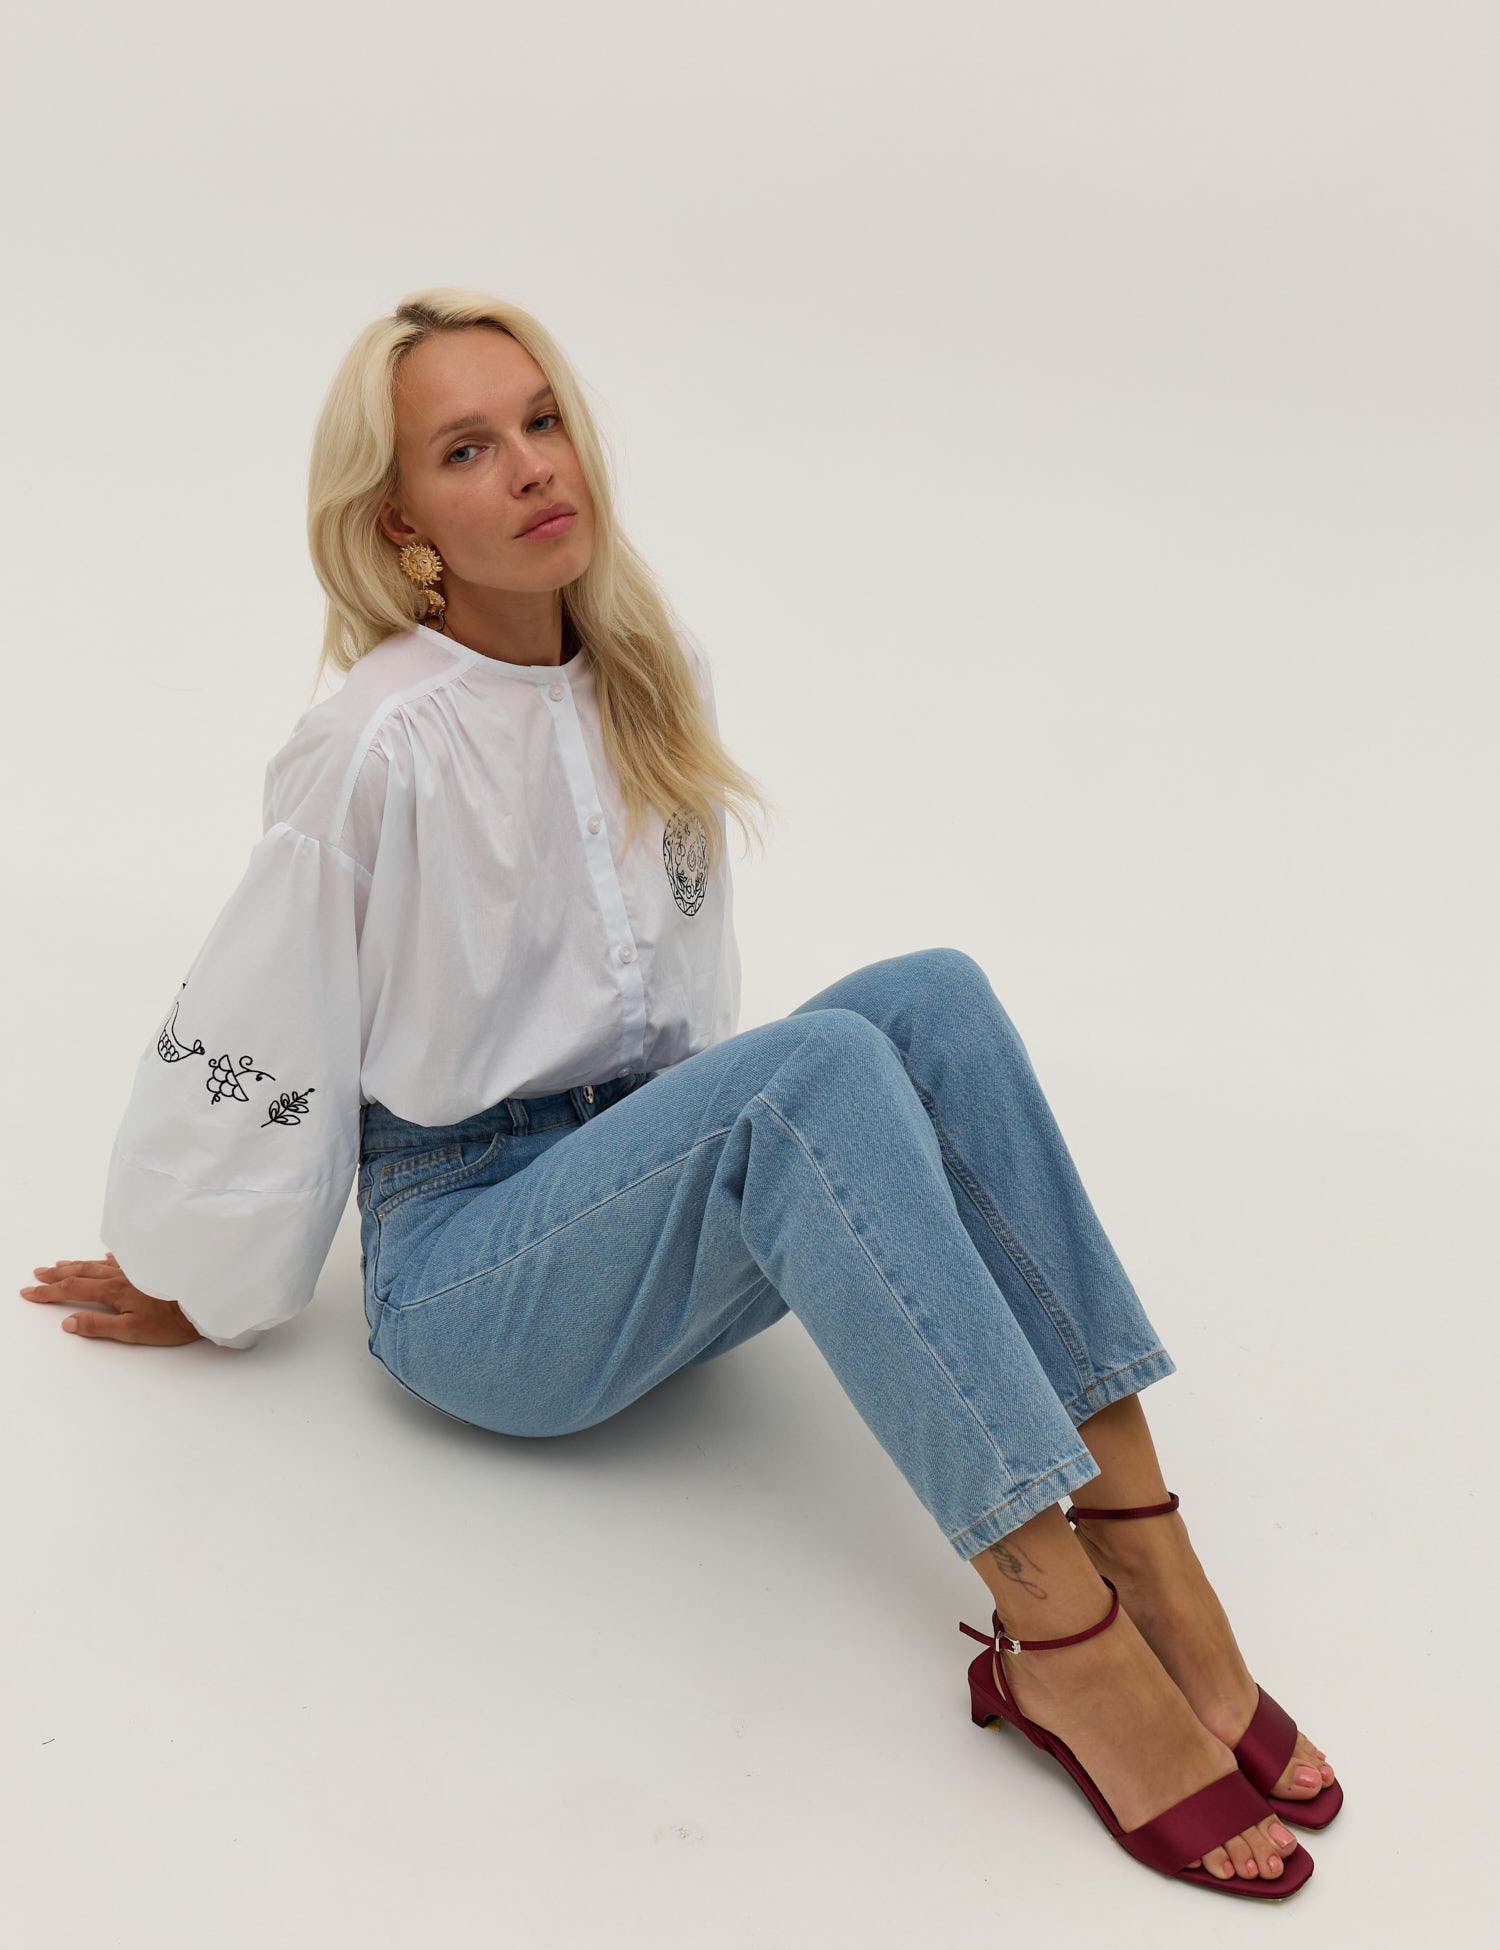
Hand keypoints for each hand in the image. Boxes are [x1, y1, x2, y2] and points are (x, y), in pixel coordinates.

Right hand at [20, 1251, 202, 1345]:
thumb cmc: (173, 1321)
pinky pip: (125, 1259)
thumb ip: (100, 1327)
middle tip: (38, 1274)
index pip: (73, 1289)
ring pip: (100, 1263)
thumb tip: (68, 1322)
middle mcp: (123, 1275)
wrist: (207, 1300)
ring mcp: (138, 1269)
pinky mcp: (153, 1266)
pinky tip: (109, 1256)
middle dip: (57, 1273)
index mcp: (114, 1291)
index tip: (29, 1292)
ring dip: (78, 1264)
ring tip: (61, 1263)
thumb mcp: (133, 1332)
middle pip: (82, 1272)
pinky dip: (111, 1258)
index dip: (48, 1292)